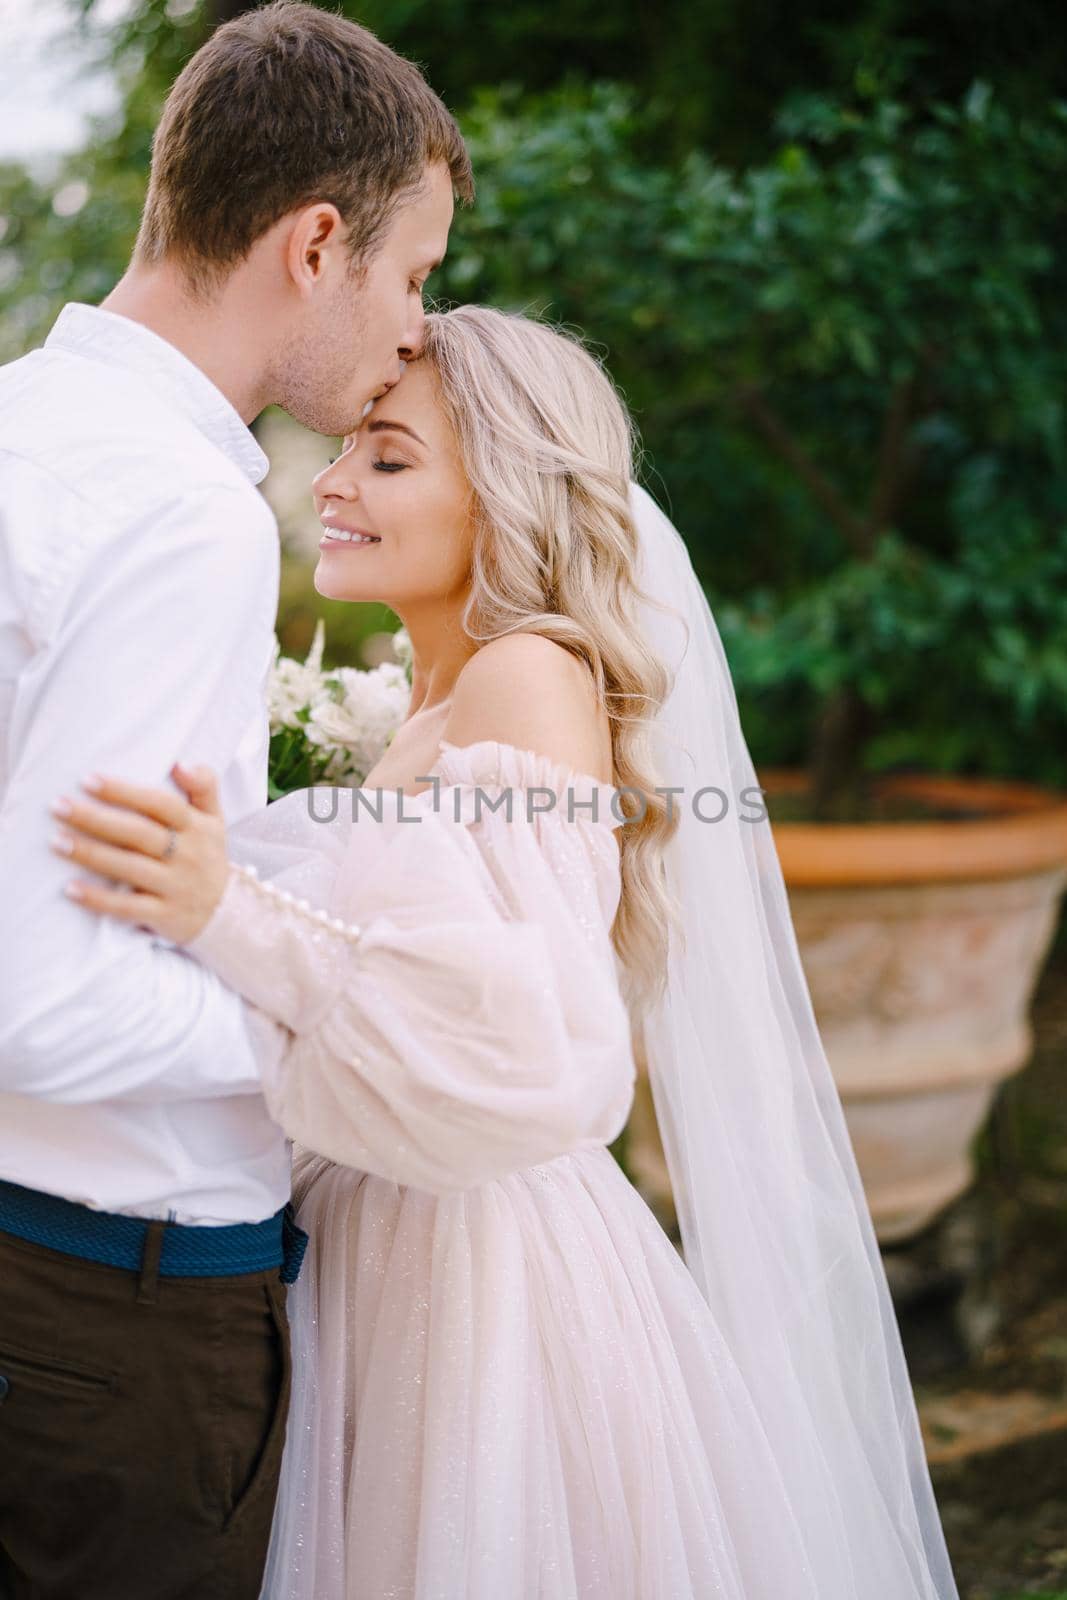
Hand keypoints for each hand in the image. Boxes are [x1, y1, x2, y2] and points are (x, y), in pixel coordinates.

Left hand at [49, 764, 229, 944]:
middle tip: (58, 806)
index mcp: (197, 827)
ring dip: (91, 854)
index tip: (88, 779)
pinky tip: (70, 889)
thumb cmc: (206, 856)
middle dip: (96, 819)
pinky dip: (98, 900)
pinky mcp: (164, 916)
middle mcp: (187, 855)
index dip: (125, 792)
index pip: (160, 804)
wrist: (226, 913)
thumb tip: (181, 762)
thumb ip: (204, 785)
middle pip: (138, 833)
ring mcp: (176, 887)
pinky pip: (128, 908)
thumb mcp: (215, 819)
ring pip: (129, 868)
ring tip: (56, 841)